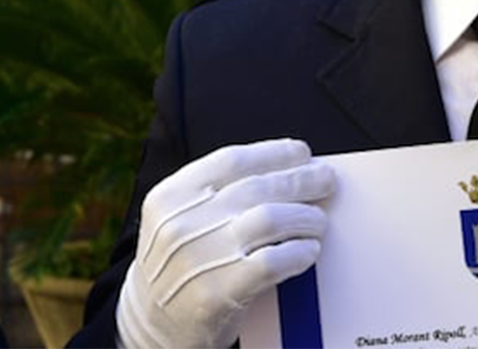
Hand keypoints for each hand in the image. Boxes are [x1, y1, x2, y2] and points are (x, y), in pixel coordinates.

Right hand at [116, 138, 335, 348]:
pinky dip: (299, 252)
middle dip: (302, 179)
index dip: (274, 152)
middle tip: (325, 179)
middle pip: (258, 187)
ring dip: (306, 216)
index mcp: (170, 197)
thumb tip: (286, 167)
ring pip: (270, 218)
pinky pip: (274, 261)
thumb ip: (216, 192)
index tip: (301, 152)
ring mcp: (199, 259)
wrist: (151, 325)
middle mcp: (180, 225)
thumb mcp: (177, 219)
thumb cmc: (179, 264)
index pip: (232, 160)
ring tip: (318, 220)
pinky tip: (308, 250)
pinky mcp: (218, 294)